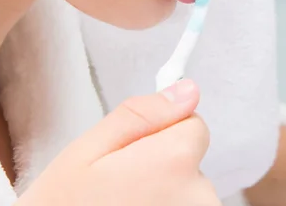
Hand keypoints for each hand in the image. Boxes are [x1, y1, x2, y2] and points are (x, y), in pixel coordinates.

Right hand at [16, 79, 220, 205]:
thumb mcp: (87, 151)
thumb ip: (143, 115)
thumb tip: (187, 91)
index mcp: (175, 161)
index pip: (194, 124)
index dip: (160, 133)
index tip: (131, 153)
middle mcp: (198, 195)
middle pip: (191, 159)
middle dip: (160, 165)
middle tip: (118, 186)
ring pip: (188, 188)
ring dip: (161, 192)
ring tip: (122, 204)